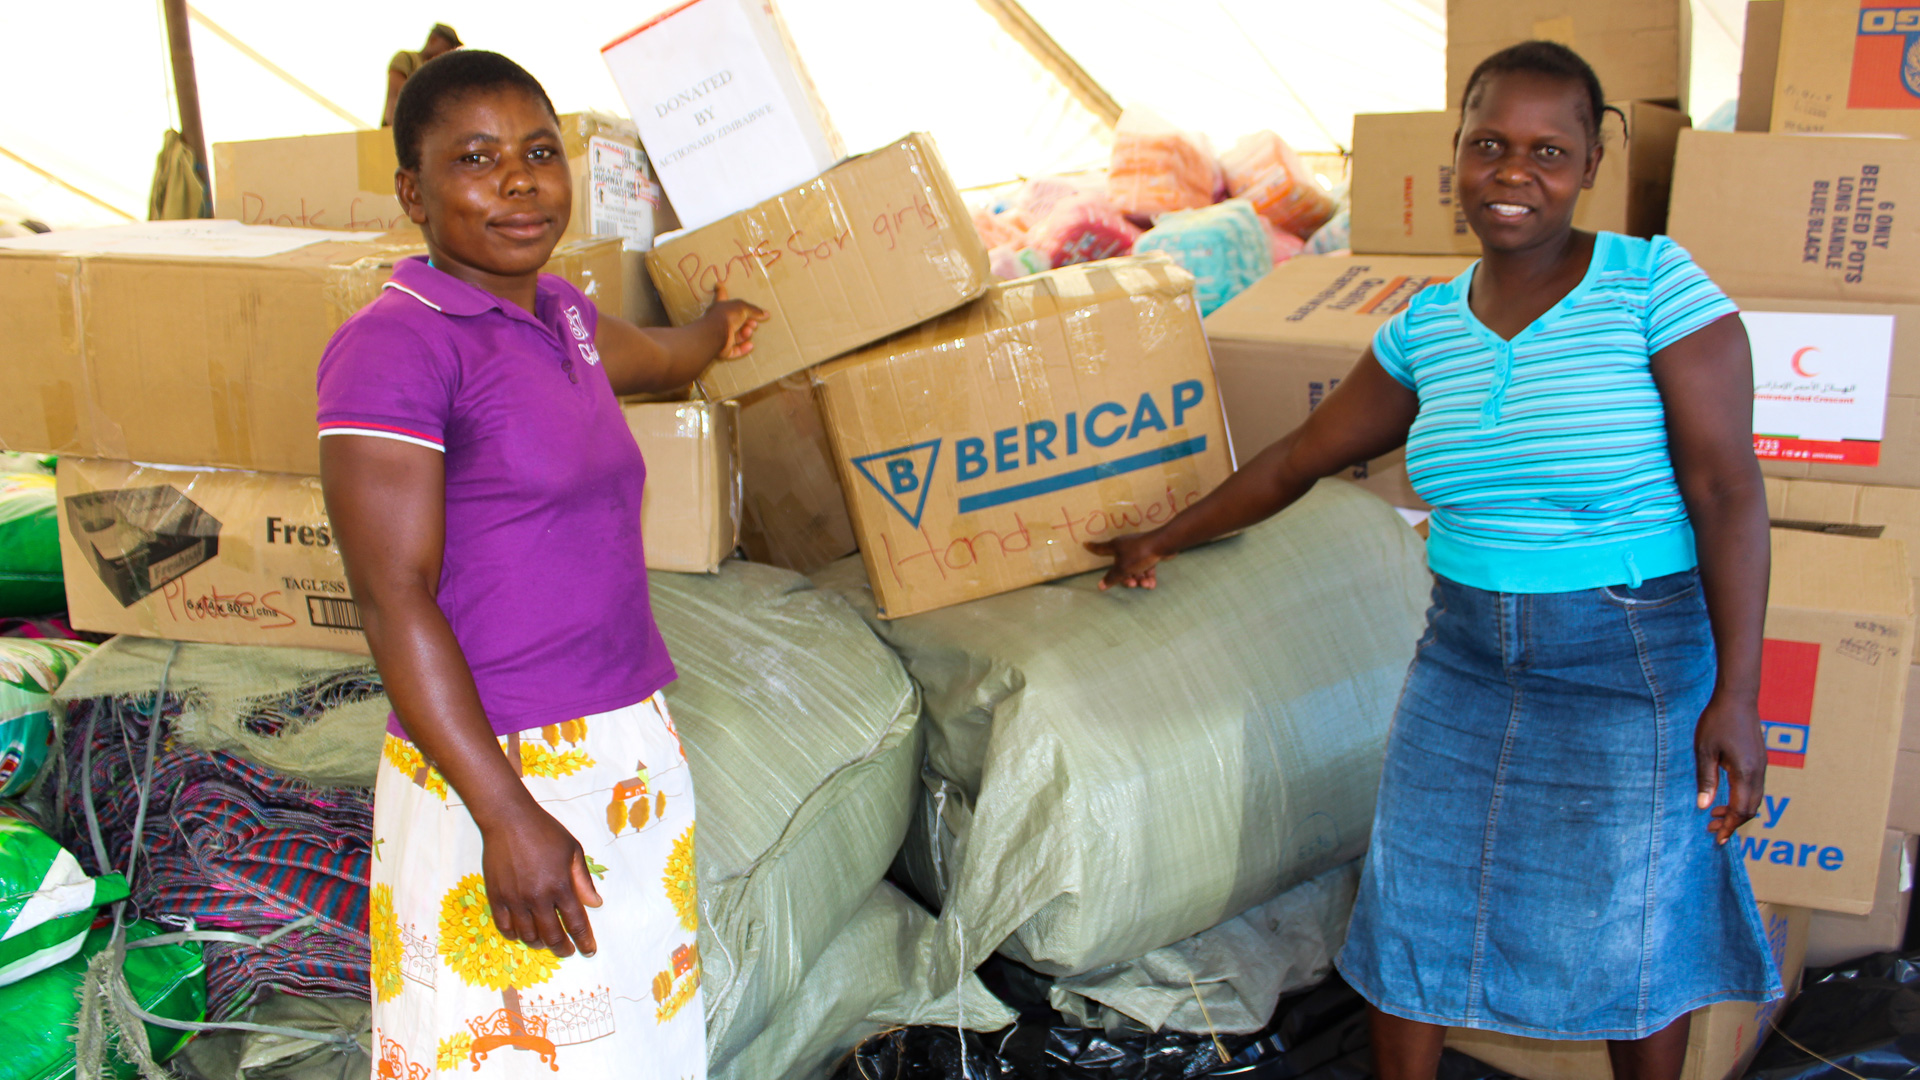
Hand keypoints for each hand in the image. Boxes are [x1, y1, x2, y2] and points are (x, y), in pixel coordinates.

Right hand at [478, 800, 603, 956]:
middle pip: (553, 936)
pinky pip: (505, 928)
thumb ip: (584, 881)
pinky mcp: (497, 897)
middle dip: (563, 949)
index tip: (589, 950)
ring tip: (547, 941)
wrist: (508, 820)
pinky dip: (516, 935)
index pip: (576, 923)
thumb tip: (595, 904)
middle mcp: (538, 897)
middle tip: (568, 951)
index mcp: (561, 885)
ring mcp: (515, 899)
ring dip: (540, 943)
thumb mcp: (572, 851)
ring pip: (528, 936)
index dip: (584, 941)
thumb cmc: (544, 832)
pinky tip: (523, 933)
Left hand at [705, 283, 766, 359]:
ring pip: (736, 336)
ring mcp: (720, 336)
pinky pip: (735, 350)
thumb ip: (754, 310)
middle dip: (745, 321)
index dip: (721, 291)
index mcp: (720, 307)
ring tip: (749, 330)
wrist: (716, 333)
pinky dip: (743, 348)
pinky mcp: (723, 350)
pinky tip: (750, 345)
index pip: (721, 296)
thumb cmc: (726, 315)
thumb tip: (766, 314)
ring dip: (745, 334)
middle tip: (752, 322)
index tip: (717, 284)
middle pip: (734, 321)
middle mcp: (719, 321)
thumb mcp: (743, 308)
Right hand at [1086, 532, 1171, 590]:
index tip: (1085, 544)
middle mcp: (1125, 547)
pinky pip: (1146, 567)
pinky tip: (1152, 585)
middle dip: (1126, 577)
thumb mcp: (1123, 568)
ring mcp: (1138, 550)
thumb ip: (1112, 578)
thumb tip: (1100, 586)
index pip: (1100, 548)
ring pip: (1134, 568)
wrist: (1163, 545)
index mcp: (1115, 546)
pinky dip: (1148, 576)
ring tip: (1146, 585)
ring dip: (1139, 579)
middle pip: (1120, 565)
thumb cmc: (1139, 554)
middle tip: (1132, 584)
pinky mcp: (1150, 553)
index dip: (1092, 548)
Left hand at [1694, 692, 1765, 843]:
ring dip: (1738, 811)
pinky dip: (1743, 798)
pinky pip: (1755, 787)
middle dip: (1734, 822)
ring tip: (1716, 814)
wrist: (1738, 697)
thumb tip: (1704, 806)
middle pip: (1751, 809)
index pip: (1741, 810)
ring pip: (1755, 799)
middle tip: (1712, 827)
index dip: (1729, 827)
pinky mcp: (1760, 760)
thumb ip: (1706, 780)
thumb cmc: (1717, 721)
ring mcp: (1762, 766)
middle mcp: (1758, 772)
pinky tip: (1726, 796)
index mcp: (1746, 773)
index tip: (1717, 839)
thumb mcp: (1704, 751)